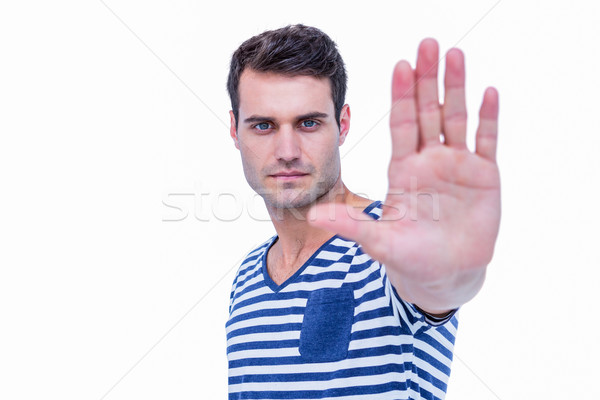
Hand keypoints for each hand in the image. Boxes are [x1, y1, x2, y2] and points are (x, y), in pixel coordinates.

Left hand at [310, 38, 500, 311]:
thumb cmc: (408, 257)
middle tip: (428, 43)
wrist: (443, 276)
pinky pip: (486, 141)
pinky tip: (489, 93)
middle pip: (429, 111)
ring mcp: (457, 165)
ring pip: (456, 118)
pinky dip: (488, 118)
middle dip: (427, 78)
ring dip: (457, 87)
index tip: (399, 65)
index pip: (402, 123)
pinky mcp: (483, 177)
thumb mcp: (378, 240)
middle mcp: (429, 160)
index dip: (402, 95)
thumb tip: (313, 214)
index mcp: (403, 169)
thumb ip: (350, 224)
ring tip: (455, 54)